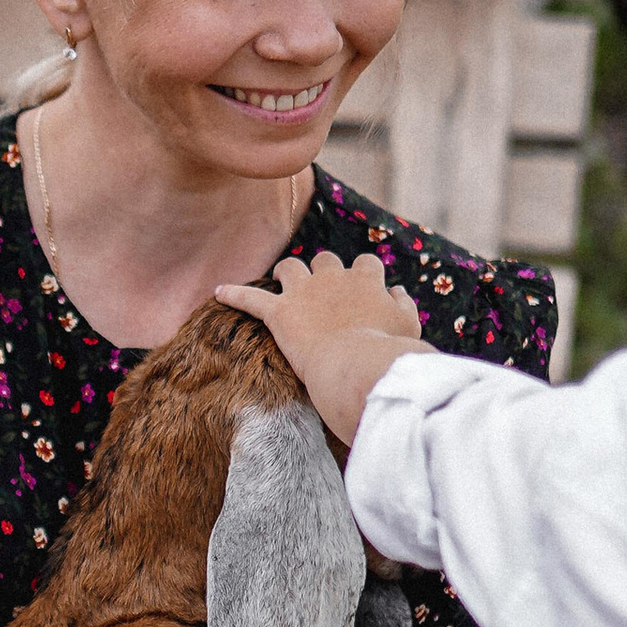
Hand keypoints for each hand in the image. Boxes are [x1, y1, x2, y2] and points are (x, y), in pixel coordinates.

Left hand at [215, 249, 425, 447]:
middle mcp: (333, 277)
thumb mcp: (408, 326)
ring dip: (287, 273)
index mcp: (366, 279)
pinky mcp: (279, 313)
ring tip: (281, 283)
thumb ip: (402, 305)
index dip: (362, 274)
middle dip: (323, 271)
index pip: (365, 264)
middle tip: (320, 291)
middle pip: (325, 261)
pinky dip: (233, 295)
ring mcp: (304, 292)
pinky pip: (250, 299)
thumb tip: (397, 291)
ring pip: (290, 268)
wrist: (357, 365)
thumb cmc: (388, 352)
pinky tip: (218, 293)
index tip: (362, 287)